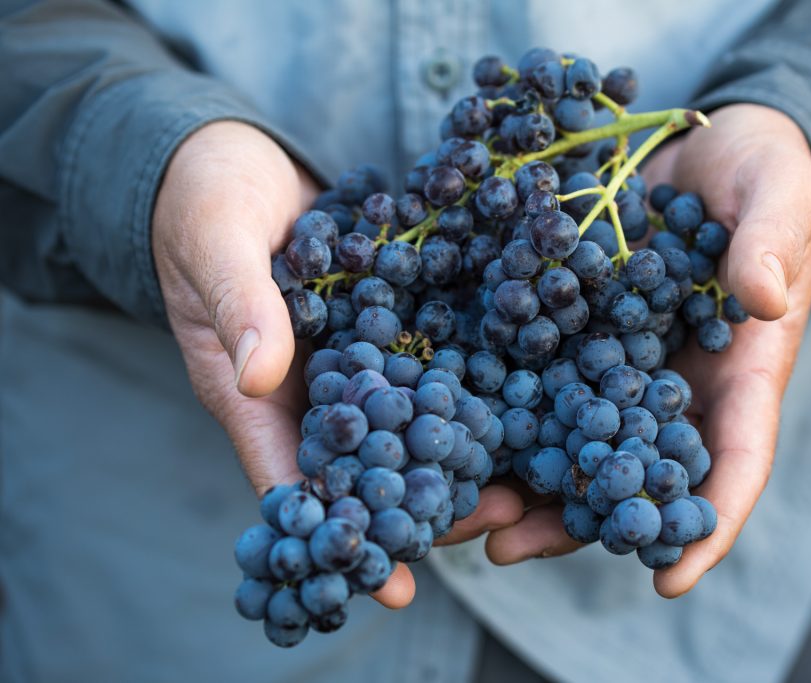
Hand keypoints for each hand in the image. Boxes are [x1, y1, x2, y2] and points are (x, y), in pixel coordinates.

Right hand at [152, 121, 522, 607]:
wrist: (238, 162)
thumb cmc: (202, 203)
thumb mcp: (212, 244)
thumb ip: (238, 304)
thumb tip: (261, 375)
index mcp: (254, 393)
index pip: (296, 481)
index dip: (345, 532)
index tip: (396, 584)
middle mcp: (312, 389)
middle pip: (370, 467)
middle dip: (427, 502)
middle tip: (496, 521)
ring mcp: (356, 357)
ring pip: (410, 422)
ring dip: (461, 451)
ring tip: (525, 479)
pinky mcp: (390, 321)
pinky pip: (430, 358)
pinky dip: (470, 380)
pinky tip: (524, 394)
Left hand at [482, 104, 810, 596]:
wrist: (698, 150)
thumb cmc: (760, 174)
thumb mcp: (781, 192)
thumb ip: (773, 238)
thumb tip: (760, 297)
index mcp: (737, 372)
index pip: (734, 459)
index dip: (707, 523)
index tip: (669, 579)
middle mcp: (670, 385)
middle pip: (629, 472)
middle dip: (571, 520)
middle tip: (507, 549)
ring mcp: (613, 362)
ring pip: (567, 440)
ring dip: (511, 480)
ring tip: (447, 509)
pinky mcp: (565, 329)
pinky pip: (529, 377)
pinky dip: (488, 408)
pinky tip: (434, 426)